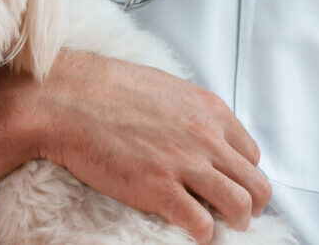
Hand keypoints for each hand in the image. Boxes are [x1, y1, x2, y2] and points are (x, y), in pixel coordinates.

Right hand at [0, 51, 269, 238]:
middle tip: (239, 213)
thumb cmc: (102, 90)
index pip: (251, 153)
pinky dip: (203, 233)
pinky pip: (202, 223)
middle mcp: (206, 137)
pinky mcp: (160, 189)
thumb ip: (189, 112)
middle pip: (254, 182)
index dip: (244, 173)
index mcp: (209, 111)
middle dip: (251, 203)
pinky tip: (193, 232)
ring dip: (236, 221)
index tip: (233, 183)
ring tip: (223, 226)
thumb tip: (197, 132)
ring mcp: (185, 164)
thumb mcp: (162, 88)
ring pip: (239, 206)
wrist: (63, 100)